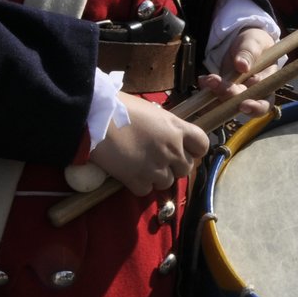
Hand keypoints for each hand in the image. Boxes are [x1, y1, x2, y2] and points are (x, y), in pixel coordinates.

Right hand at [89, 95, 209, 194]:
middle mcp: (171, 149)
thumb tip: (165, 133)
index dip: (195, 150)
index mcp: (177, 128)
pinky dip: (138, 185)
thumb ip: (165, 126)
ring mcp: (155, 166)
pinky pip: (145, 190)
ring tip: (142, 167)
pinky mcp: (136, 179)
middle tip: (160, 161)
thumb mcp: (152, 111)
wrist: (95, 117)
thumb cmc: (120, 106)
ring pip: (167, 182)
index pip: (202, 145)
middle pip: (186, 168)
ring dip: (157, 177)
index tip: (185, 150)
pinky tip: (129, 174)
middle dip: (174, 166)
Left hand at [194, 26, 275, 119]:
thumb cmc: (254, 43)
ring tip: (206, 80)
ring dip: (215, 95)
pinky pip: (215, 98)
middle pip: (243, 104)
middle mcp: (254, 94)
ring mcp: (237, 94)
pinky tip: (203, 81)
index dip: (254, 107)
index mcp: (268, 84)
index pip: (264, 101)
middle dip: (228, 95)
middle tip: (215, 82)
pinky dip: (207, 93)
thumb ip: (249, 53)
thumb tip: (242, 66)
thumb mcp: (254, 43)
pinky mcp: (223, 92)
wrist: (242, 42)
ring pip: (227, 104)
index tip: (243, 105)